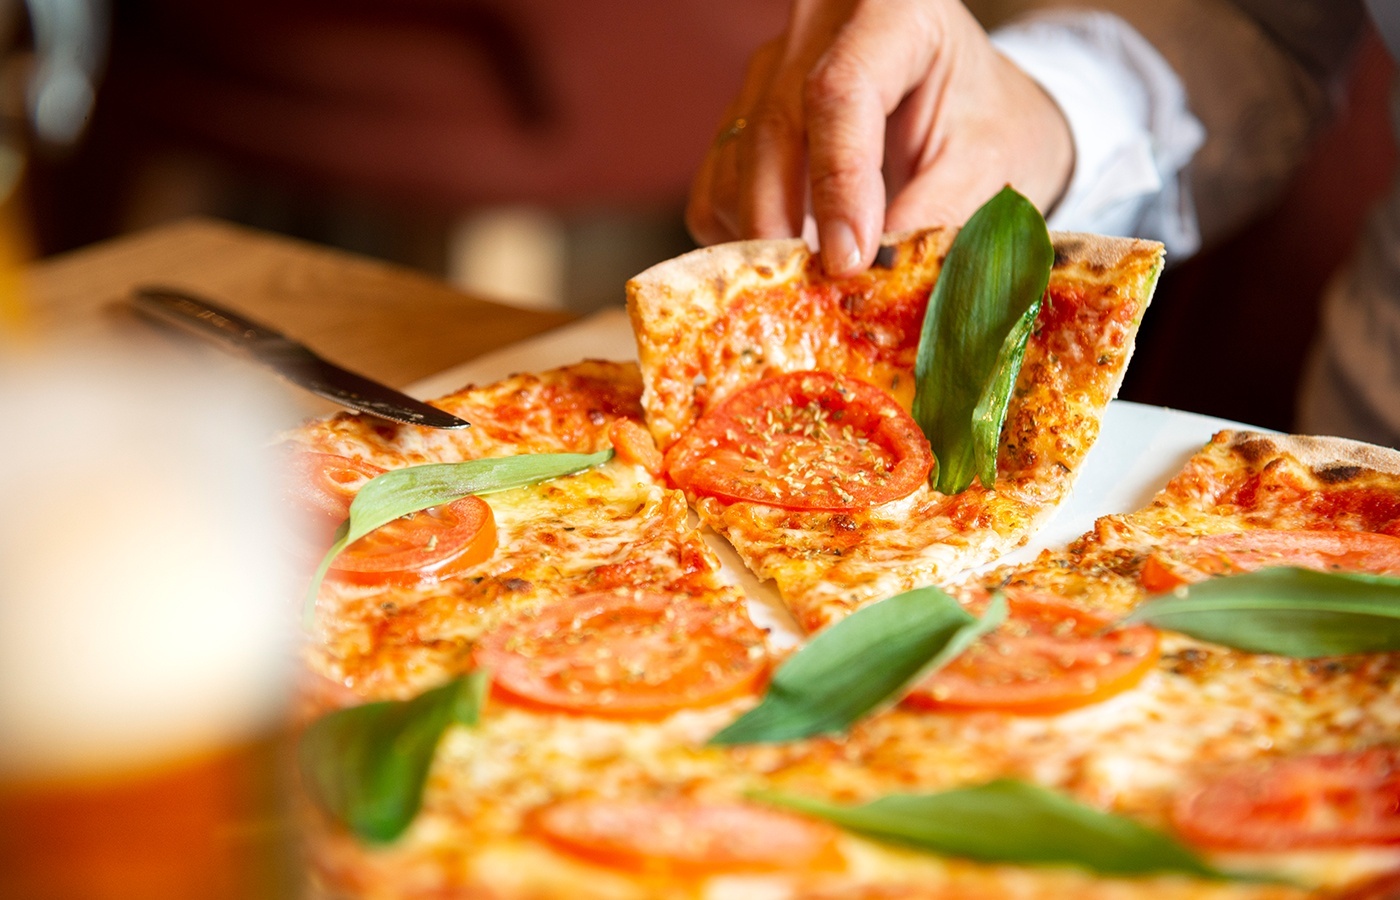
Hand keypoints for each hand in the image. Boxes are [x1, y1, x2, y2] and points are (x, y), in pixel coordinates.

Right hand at [686, 0, 1073, 276]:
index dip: (838, 180)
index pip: (840, 91)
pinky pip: (715, 191)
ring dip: (763, 238)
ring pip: (733, 166)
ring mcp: (767, 73)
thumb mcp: (993, 166)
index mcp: (893, 12)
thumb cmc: (987, 128)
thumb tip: (876, 275)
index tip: (850, 259)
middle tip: (815, 296)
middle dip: (784, 227)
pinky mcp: (740, 121)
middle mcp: (815, 30)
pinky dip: (742, 238)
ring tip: (815, 284)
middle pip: (771, 131)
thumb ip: (941, 212)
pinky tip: (795, 255)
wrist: (969, 113)